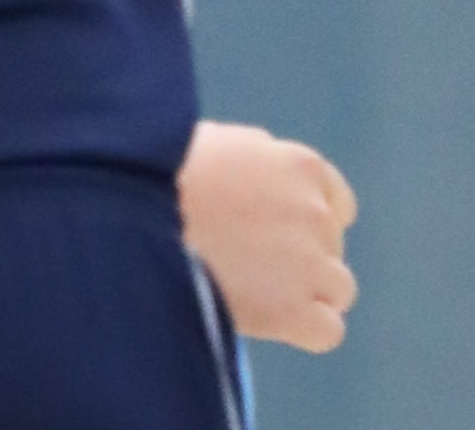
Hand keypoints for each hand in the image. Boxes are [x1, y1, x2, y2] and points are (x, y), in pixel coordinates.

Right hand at [179, 120, 357, 351]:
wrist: (136, 213)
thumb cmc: (164, 173)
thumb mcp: (221, 145)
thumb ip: (259, 162)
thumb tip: (268, 178)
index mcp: (300, 166)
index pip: (338, 205)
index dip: (307, 223)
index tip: (276, 234)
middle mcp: (315, 212)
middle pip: (332, 248)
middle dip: (302, 258)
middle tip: (252, 264)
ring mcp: (309, 263)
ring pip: (339, 289)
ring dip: (308, 294)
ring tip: (259, 294)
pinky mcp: (294, 311)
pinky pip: (328, 330)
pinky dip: (304, 330)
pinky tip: (270, 321)